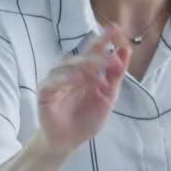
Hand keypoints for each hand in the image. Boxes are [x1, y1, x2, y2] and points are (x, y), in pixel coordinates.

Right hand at [35, 27, 130, 156]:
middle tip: (112, 60)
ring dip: (84, 67)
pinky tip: (76, 80)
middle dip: (97, 55)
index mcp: (87, 71)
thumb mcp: (108, 96)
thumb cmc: (87, 118)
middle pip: (82, 56)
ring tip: (97, 74)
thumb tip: (125, 50)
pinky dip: (64, 78)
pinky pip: (52, 81)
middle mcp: (71, 72)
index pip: (95, 50)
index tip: (116, 28)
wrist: (70, 141)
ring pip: (66, 65)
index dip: (104, 39)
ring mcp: (57, 81)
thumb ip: (116, 75)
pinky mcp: (45, 93)